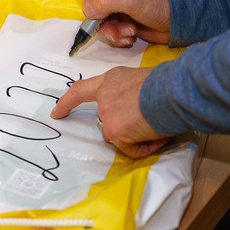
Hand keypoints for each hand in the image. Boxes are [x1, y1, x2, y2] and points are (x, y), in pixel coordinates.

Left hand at [50, 66, 168, 157]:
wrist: (173, 90)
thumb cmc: (167, 83)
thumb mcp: (143, 80)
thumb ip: (131, 92)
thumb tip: (140, 108)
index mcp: (111, 80)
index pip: (81, 90)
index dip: (67, 102)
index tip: (56, 112)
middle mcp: (105, 96)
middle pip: (107, 122)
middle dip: (125, 128)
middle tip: (150, 123)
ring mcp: (107, 114)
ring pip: (120, 136)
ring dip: (139, 137)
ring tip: (158, 126)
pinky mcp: (114, 131)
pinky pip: (130, 149)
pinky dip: (145, 147)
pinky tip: (157, 135)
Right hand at [76, 0, 170, 46]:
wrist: (176, 21)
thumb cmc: (158, 3)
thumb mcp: (132, 0)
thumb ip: (108, 2)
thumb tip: (89, 10)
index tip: (95, 8)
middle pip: (91, 5)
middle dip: (103, 20)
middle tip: (115, 27)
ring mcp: (116, 5)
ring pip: (99, 21)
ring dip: (113, 31)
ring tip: (130, 32)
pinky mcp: (120, 19)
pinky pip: (109, 30)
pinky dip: (118, 36)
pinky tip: (131, 36)